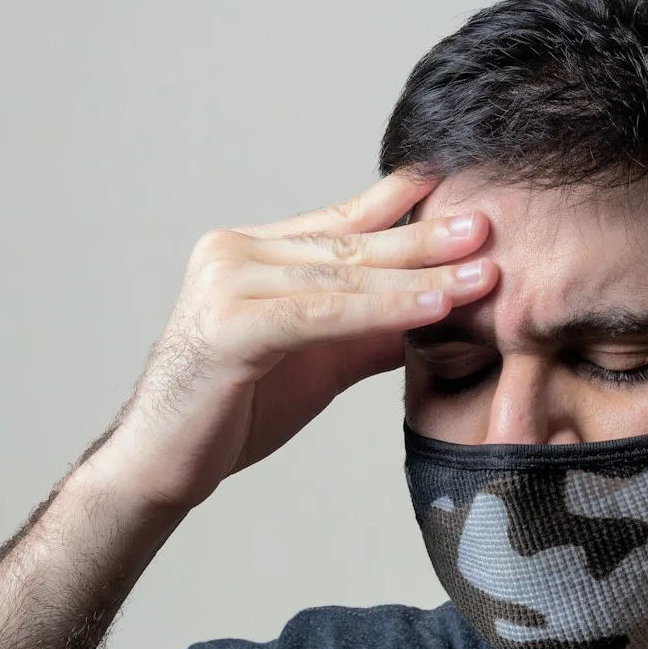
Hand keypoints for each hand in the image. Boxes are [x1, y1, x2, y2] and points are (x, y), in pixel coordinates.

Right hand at [81, 171, 494, 511]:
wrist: (162, 465)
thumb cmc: (234, 412)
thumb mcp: (320, 361)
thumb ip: (369, 331)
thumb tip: (435, 311)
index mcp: (250, 253)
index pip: (338, 222)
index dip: (397, 203)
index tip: (452, 183)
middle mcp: (233, 254)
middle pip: (348, 244)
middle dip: (424, 237)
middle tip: (485, 225)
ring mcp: (226, 285)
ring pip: (341, 276)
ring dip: (419, 276)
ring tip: (480, 272)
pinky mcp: (229, 326)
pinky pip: (323, 314)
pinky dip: (384, 310)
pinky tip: (433, 307)